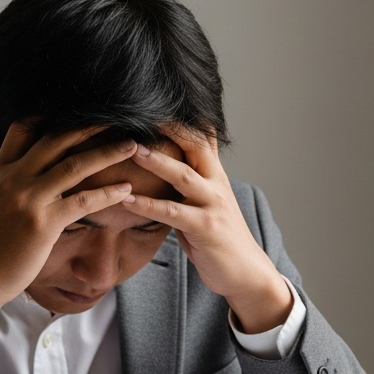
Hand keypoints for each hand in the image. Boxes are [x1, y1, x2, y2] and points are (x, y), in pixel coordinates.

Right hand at [0, 123, 138, 343]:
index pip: (24, 128)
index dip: (52, 115)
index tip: (79, 109)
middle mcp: (13, 178)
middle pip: (55, 139)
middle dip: (88, 126)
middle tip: (116, 116)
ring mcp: (28, 199)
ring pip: (74, 165)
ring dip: (107, 153)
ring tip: (132, 145)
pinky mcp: (43, 223)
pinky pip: (82, 202)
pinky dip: (107, 192)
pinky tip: (127, 188)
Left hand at [123, 127, 292, 333]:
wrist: (245, 273)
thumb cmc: (219, 240)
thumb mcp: (206, 204)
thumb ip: (190, 183)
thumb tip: (167, 164)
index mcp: (215, 175)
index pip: (201, 135)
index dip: (180, 117)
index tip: (155, 99)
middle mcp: (216, 184)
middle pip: (195, 144)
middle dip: (169, 127)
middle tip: (140, 111)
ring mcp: (213, 205)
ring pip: (183, 174)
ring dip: (156, 160)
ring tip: (131, 149)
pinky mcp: (206, 228)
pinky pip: (172, 212)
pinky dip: (148, 205)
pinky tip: (128, 199)